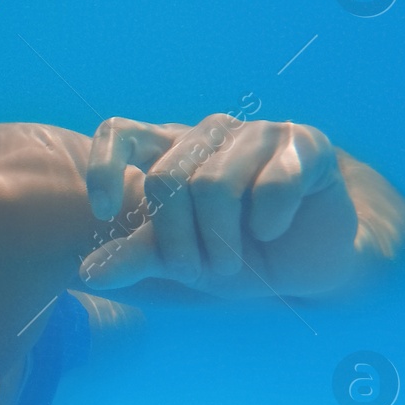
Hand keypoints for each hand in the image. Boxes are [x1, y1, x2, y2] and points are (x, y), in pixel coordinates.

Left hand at [79, 114, 346, 290]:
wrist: (313, 259)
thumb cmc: (238, 251)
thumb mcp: (183, 258)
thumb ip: (138, 255)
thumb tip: (90, 272)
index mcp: (169, 150)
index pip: (118, 133)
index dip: (104, 168)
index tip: (105, 212)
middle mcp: (207, 133)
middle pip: (166, 180)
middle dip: (178, 240)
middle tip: (199, 271)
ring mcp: (256, 132)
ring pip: (214, 184)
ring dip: (221, 240)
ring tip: (233, 263)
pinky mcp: (305, 143)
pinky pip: (273, 185)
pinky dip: (269, 223)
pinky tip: (273, 231)